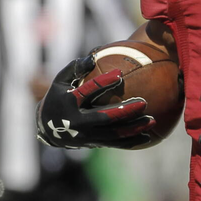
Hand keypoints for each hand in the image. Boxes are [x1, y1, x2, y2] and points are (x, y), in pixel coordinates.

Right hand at [37, 56, 154, 148]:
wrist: (48, 128)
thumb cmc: (58, 97)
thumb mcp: (60, 81)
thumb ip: (75, 68)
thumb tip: (93, 56)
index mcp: (70, 103)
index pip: (88, 91)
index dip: (103, 82)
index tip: (119, 73)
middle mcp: (79, 122)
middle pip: (104, 117)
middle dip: (124, 111)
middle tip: (143, 102)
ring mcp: (87, 136)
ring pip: (113, 134)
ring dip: (133, 128)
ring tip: (151, 120)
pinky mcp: (94, 144)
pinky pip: (115, 144)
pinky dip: (131, 141)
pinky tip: (148, 137)